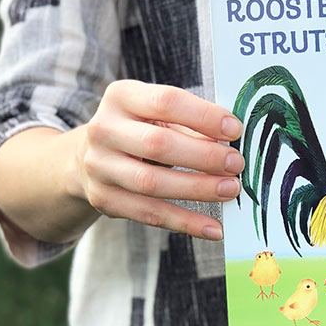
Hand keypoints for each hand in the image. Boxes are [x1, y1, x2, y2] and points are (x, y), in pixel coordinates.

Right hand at [71, 80, 243, 239]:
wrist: (90, 158)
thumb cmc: (139, 130)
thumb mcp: (156, 114)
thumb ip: (190, 123)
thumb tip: (232, 143)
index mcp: (121, 97)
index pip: (165, 101)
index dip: (203, 116)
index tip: (234, 130)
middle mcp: (104, 130)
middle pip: (157, 143)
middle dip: (203, 156)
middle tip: (235, 164)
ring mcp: (100, 167)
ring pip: (152, 183)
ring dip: (197, 189)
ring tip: (230, 190)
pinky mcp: (104, 199)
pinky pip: (150, 214)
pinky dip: (186, 223)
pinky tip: (214, 228)